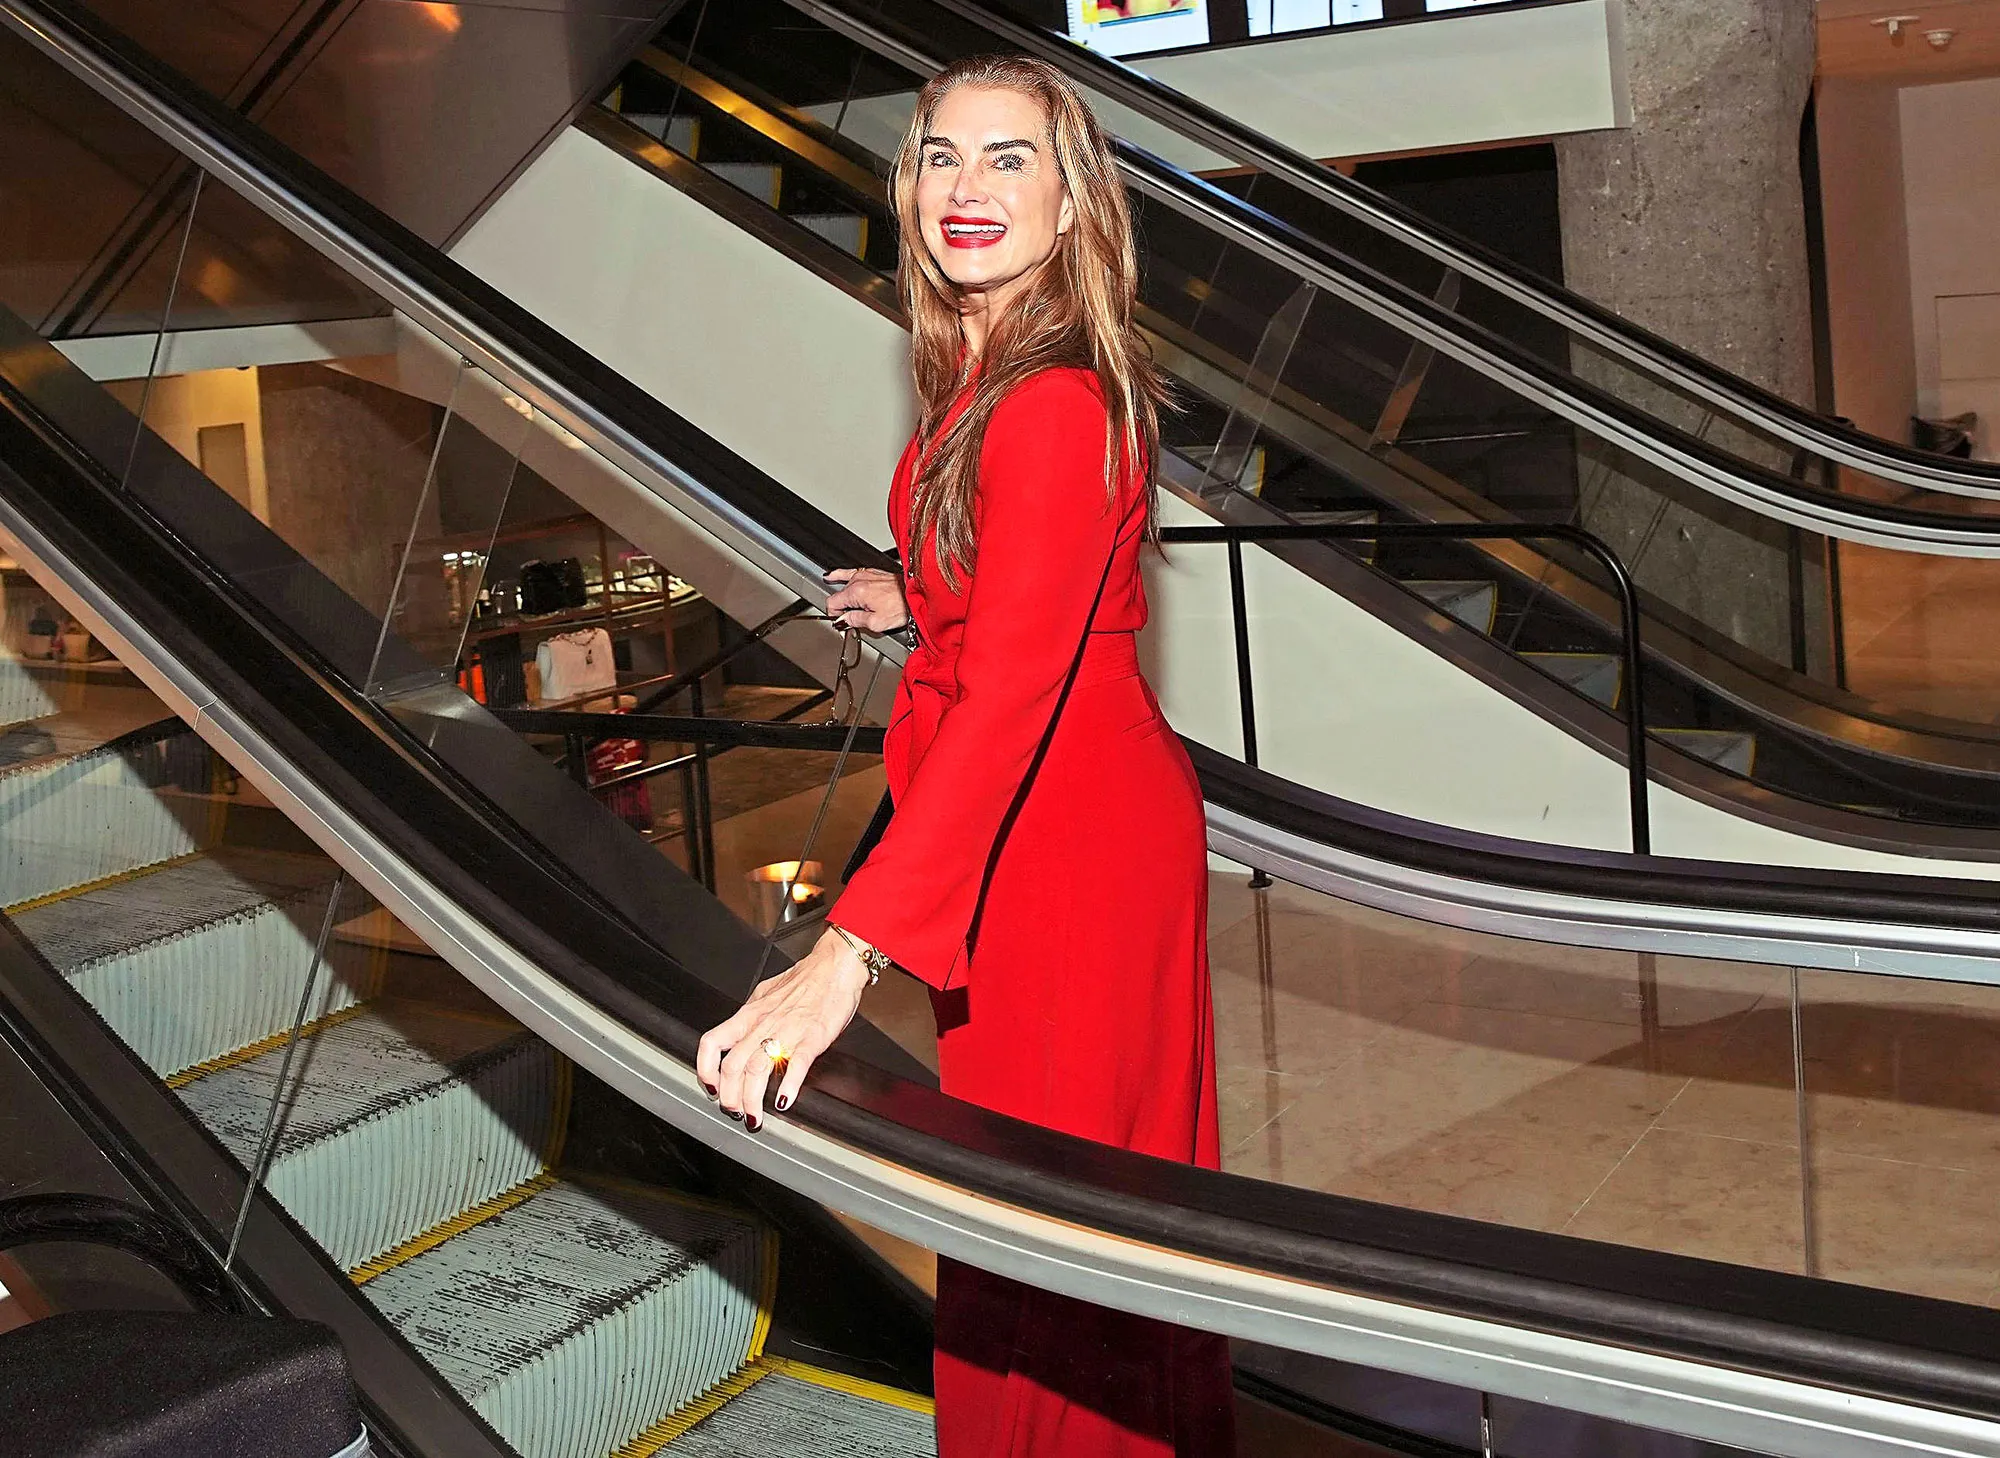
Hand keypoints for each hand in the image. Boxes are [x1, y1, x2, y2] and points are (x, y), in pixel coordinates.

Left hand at [696, 928, 871, 1128]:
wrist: (835, 966)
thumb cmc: (806, 979)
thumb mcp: (767, 992)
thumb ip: (753, 1014)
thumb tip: (741, 1027)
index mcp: (750, 1015)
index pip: (712, 1042)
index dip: (705, 1068)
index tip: (711, 1086)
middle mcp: (763, 1024)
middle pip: (733, 1065)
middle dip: (730, 1096)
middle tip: (736, 1112)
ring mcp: (787, 1032)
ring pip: (757, 1069)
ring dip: (752, 1099)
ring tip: (755, 1117)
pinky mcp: (812, 1037)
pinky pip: (796, 1064)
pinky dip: (789, 1086)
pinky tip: (785, 1100)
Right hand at [824, 567, 908, 633]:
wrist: (917, 594)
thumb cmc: (902, 607)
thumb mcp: (876, 623)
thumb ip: (855, 621)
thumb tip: (842, 620)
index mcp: (856, 592)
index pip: (831, 602)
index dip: (834, 615)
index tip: (840, 622)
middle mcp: (858, 580)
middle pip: (839, 595)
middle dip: (843, 608)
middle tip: (853, 619)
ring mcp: (865, 574)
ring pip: (844, 585)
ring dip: (845, 597)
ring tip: (851, 608)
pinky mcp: (872, 572)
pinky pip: (849, 572)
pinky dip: (839, 575)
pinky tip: (831, 576)